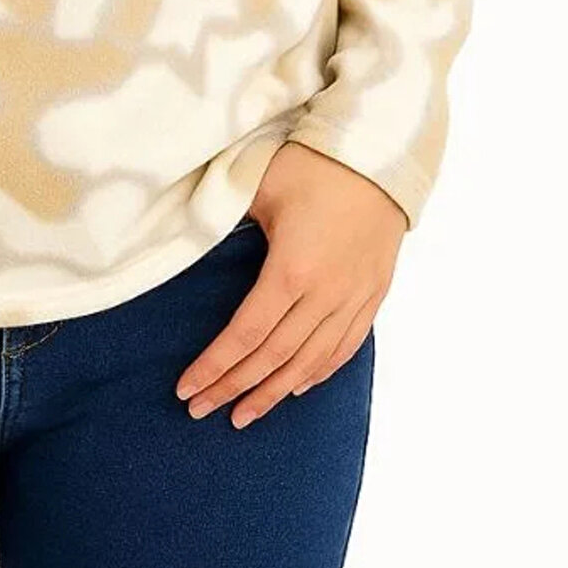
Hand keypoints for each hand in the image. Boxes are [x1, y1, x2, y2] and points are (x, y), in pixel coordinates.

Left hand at [175, 142, 406, 426]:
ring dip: (273, 393)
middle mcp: (325, 294)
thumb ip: (227, 222)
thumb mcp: (261, 186)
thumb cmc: (314, 163)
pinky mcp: (373, 294)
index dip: (214, 367)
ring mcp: (353, 297)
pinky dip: (318, 373)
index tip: (186, 389)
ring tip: (243, 416)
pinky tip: (296, 387)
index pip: (245, 335)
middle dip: (233, 388)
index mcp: (292, 270)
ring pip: (310, 362)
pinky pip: (345, 347)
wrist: (381, 152)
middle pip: (273, 358)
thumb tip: (193, 243)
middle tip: (200, 411)